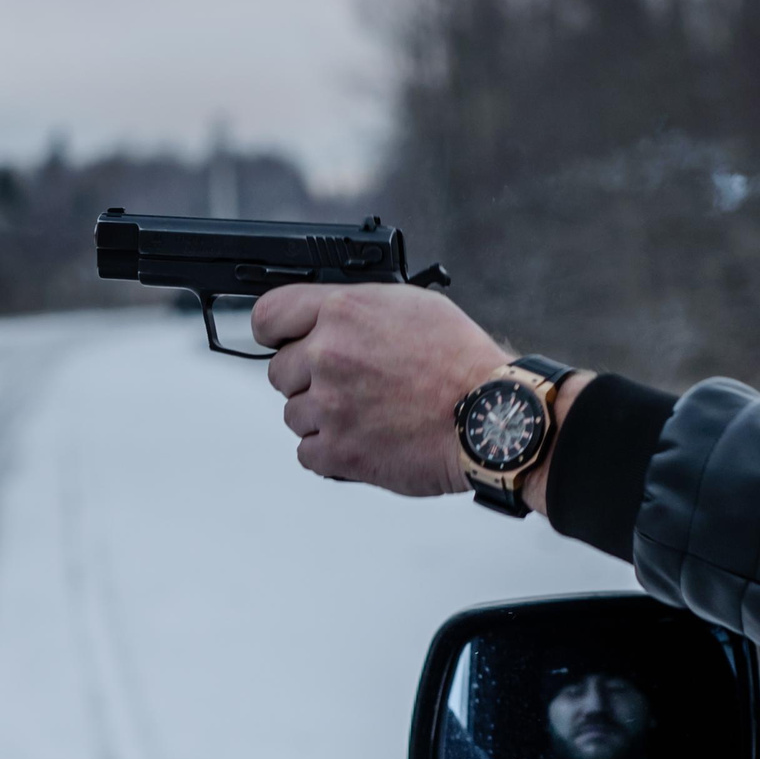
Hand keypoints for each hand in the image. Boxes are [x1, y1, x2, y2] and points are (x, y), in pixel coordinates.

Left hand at [254, 284, 509, 494]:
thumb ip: (358, 309)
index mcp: (344, 311)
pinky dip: (330, 452)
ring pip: (292, 414)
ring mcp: (329, 405)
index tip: (282, 341)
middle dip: (308, 378)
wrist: (490, 419)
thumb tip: (329, 318)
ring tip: (367, 415)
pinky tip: (363, 439)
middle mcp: (329, 354)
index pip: (269, 316)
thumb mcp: (412, 306)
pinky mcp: (337, 451)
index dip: (274, 332)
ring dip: (321, 417)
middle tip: (350, 385)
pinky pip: (306, 452)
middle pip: (279, 371)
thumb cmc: (462, 363)